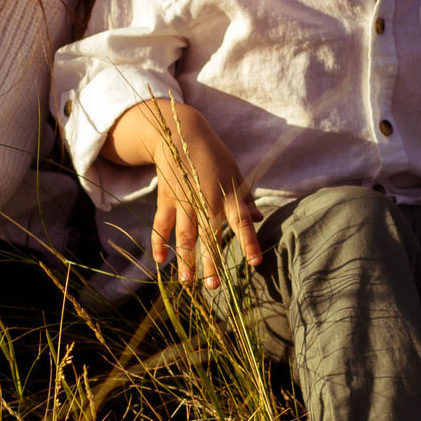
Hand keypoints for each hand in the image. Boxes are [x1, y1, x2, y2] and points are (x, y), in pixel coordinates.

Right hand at [104, 98, 261, 287]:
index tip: (255, 262)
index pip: (241, 222)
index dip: (248, 242)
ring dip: (185, 260)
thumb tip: (260, 219)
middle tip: (214, 286)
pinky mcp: (166, 199)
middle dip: (211, 262)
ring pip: (184, 235)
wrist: (180, 134)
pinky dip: (159, 243)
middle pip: (209, 236)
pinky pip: (162, 225)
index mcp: (227, 195)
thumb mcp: (235, 173)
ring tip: (187, 282)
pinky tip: (160, 261)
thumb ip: (245, 199)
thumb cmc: (213, 155)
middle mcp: (206, 201)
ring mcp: (184, 201)